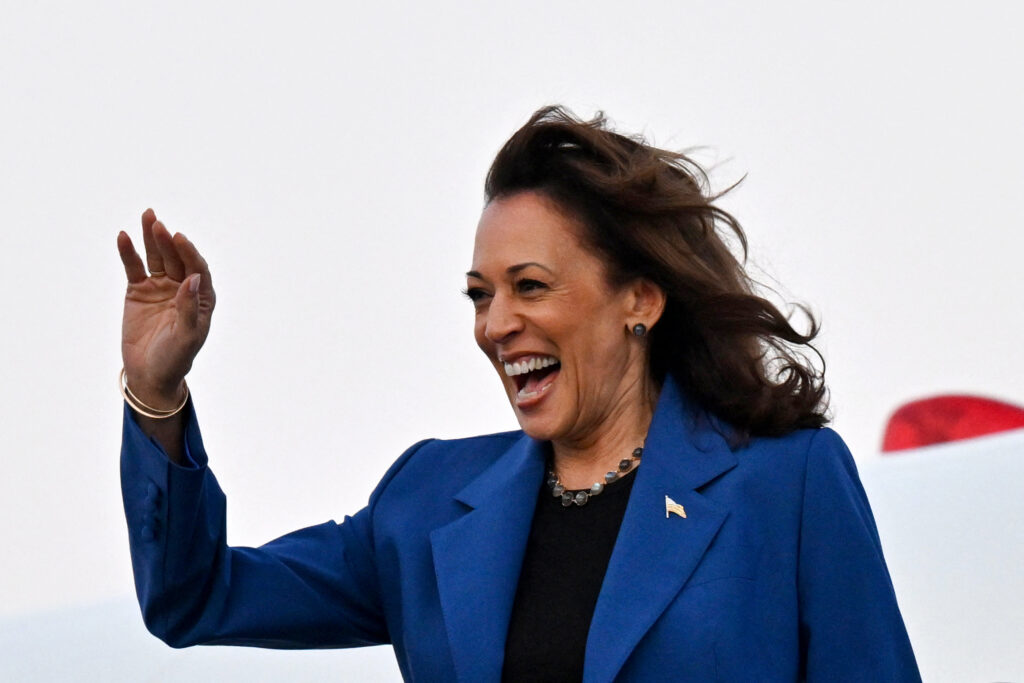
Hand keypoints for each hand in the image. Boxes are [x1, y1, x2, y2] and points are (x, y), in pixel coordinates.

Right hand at [117, 209, 215, 408]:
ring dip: (151, 238)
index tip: (179, 238)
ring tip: (148, 216)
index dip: (189, 252)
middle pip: (176, 258)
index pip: (197, 269)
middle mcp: (182, 287)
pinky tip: (124, 237)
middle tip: (158, 223)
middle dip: (168, 240)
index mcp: (201, 298)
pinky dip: (129, 253)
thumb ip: (189, 308)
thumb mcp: (187, 337)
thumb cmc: (175, 358)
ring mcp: (160, 287)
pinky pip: (134, 267)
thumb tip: (193, 279)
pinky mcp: (138, 290)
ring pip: (157, 257)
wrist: (150, 374)